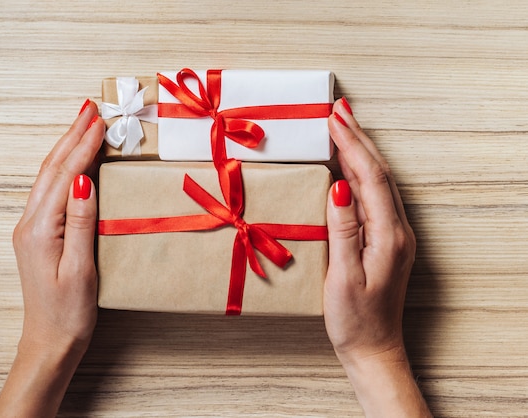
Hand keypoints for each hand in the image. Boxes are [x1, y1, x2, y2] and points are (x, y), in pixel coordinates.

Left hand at [0, 100, 103, 416]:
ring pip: (49, 177)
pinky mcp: (39, 234)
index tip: (99, 120)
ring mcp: (32, 228)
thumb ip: (80, 222)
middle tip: (89, 108)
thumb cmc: (69, 312)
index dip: (83, 145)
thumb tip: (84, 180)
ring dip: (67, 148)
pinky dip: (65, 168)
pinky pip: (51, 191)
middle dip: (72, 136)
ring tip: (83, 124)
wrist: (50, 341)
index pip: (65, 175)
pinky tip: (75, 162)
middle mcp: (30, 223)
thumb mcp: (81, 269)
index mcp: (39, 229)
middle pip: (51, 168)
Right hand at [324, 98, 430, 416]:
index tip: (335, 118)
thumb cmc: (355, 319)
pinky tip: (348, 167)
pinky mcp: (386, 241)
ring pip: (378, 182)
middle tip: (340, 109)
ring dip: (360, 152)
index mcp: (388, 236)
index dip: (352, 145)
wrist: (374, 348)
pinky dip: (360, 174)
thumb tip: (339, 186)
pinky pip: (374, 197)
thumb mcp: (344, 276)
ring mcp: (394, 235)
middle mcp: (397, 230)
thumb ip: (344, 229)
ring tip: (343, 127)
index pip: (370, 178)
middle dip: (359, 138)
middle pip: (379, 173)